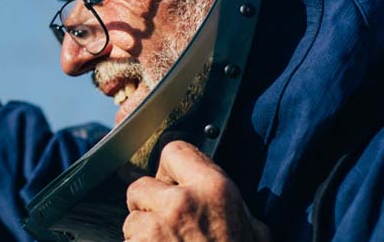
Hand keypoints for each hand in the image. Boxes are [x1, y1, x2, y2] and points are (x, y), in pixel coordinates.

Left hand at [123, 141, 271, 241]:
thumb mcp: (253, 231)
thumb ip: (234, 206)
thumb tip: (223, 197)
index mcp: (214, 189)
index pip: (174, 150)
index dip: (169, 168)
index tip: (170, 181)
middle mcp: (181, 202)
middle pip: (140, 185)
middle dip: (147, 205)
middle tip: (167, 225)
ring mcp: (155, 229)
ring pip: (130, 219)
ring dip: (141, 234)